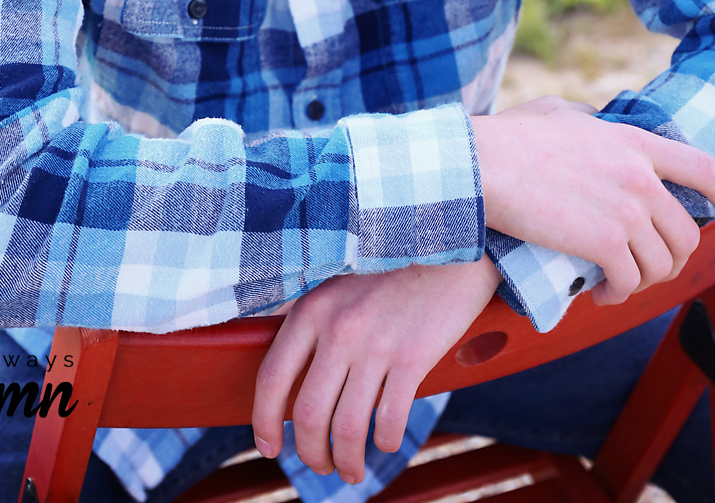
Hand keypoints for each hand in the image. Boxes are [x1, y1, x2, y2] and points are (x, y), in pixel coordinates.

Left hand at [251, 256, 500, 484]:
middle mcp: (339, 327)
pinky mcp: (413, 356)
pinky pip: (389, 420)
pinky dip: (385, 442)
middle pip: (307, 414)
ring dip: (346, 460)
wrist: (450, 243)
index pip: (272, 377)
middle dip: (310, 453)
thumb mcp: (340, 282)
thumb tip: (286, 371)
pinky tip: (386, 442)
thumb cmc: (392, 267)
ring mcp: (376, 343)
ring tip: (352, 470)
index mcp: (313, 308)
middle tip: (321, 465)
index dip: (264, 422)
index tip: (269, 447)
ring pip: (347, 427)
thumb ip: (313, 321)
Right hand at [472, 96, 714, 306]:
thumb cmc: (506, 139)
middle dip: (670, 259)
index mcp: (632, 142)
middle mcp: (639, 175)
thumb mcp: (556, 113)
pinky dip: (616, 295)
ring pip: (661, 263)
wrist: (478, 165)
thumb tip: (594, 122)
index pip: (704, 169)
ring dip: (641, 282)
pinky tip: (597, 293)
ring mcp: (625, 209)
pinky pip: (629, 282)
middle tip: (642, 268)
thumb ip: (587, 120)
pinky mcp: (604, 242)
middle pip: (685, 232)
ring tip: (615, 284)